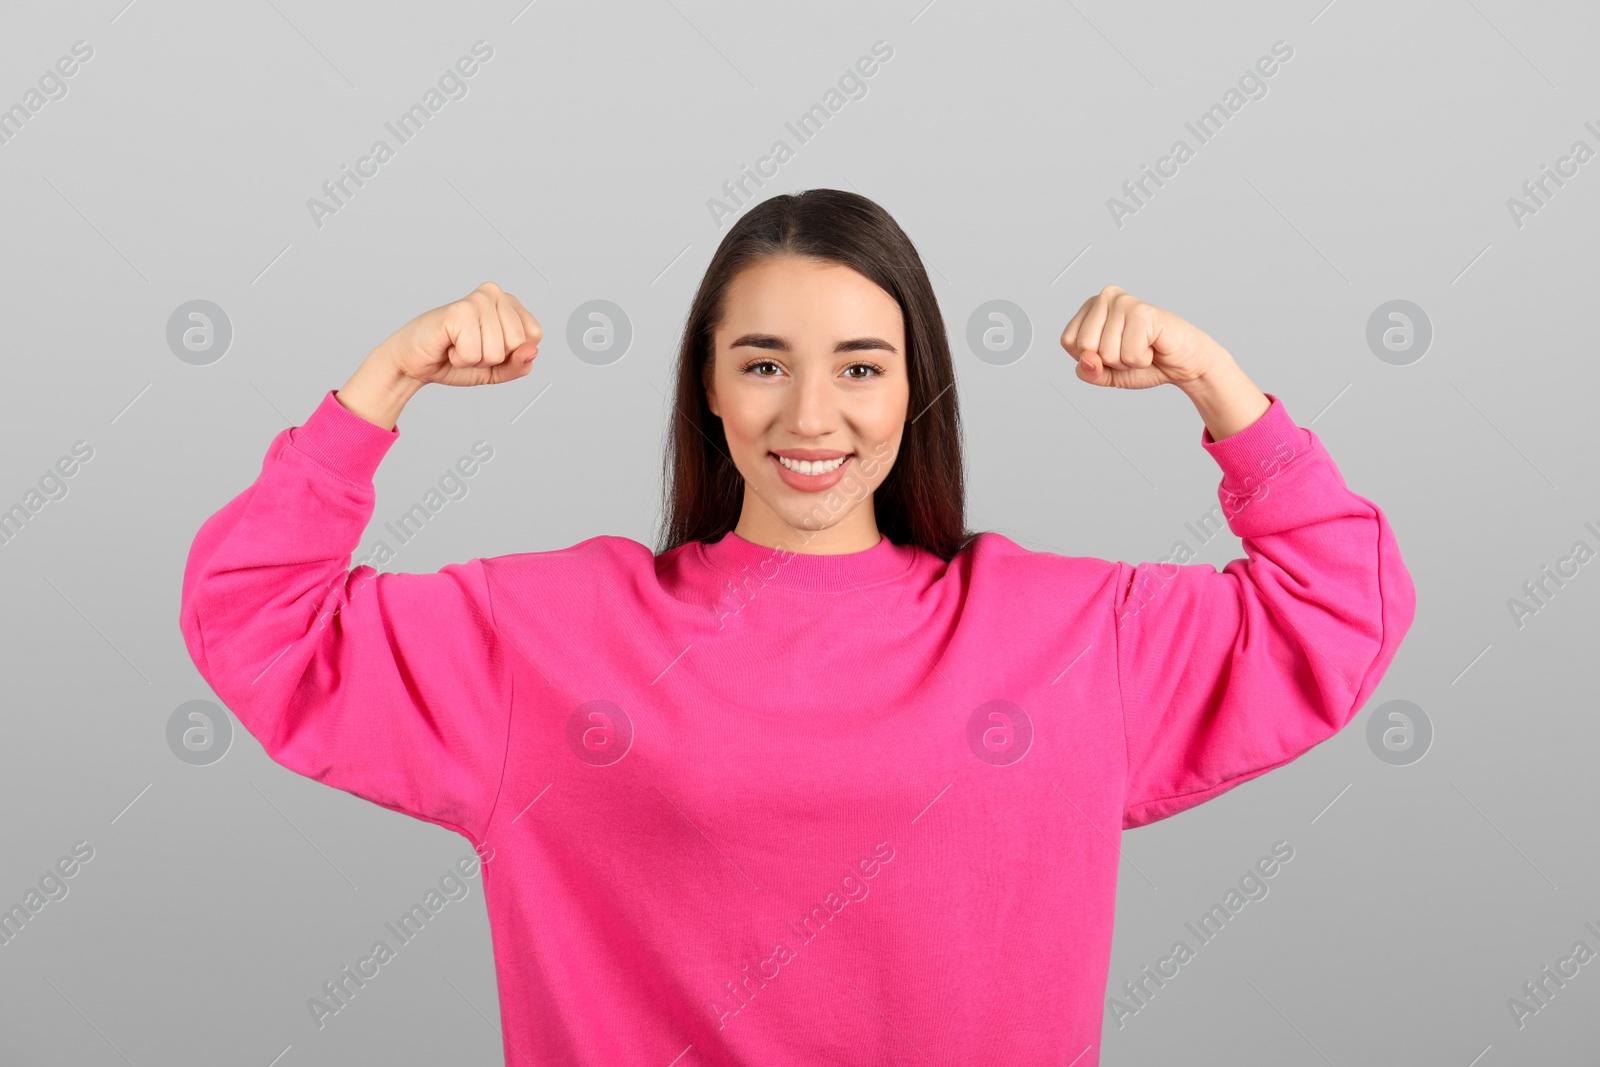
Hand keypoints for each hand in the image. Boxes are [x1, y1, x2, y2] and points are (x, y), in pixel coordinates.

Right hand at [372, 281, 541, 387]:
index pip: (534, 335)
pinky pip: (474, 353)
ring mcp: (476, 300)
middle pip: (518, 344)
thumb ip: (519, 364)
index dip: (512, 353)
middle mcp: (494, 293)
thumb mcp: (497, 369)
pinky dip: (460, 359)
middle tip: (469, 346)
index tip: (487, 346)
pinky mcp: (458, 311)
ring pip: (497, 351)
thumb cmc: (454, 360)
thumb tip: (531, 351)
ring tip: (458, 346)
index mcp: (508, 302)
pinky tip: (448, 345)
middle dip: (493, 358)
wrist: (415, 363)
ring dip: (475, 359)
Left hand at [1060, 286, 1228, 389]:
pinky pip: (1129, 354)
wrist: (1183, 364)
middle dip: (1109, 361)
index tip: (1114, 350)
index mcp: (1091, 306)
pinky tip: (1153, 347)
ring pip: (1106, 353)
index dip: (1090, 358)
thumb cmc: (1145, 362)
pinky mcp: (1143, 312)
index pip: (1069, 341)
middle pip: (1084, 346)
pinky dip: (1142, 360)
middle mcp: (1106, 296)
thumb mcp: (1106, 374)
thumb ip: (1089, 371)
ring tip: (1143, 347)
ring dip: (1127, 361)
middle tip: (1131, 349)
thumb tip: (1087, 359)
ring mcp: (1125, 301)